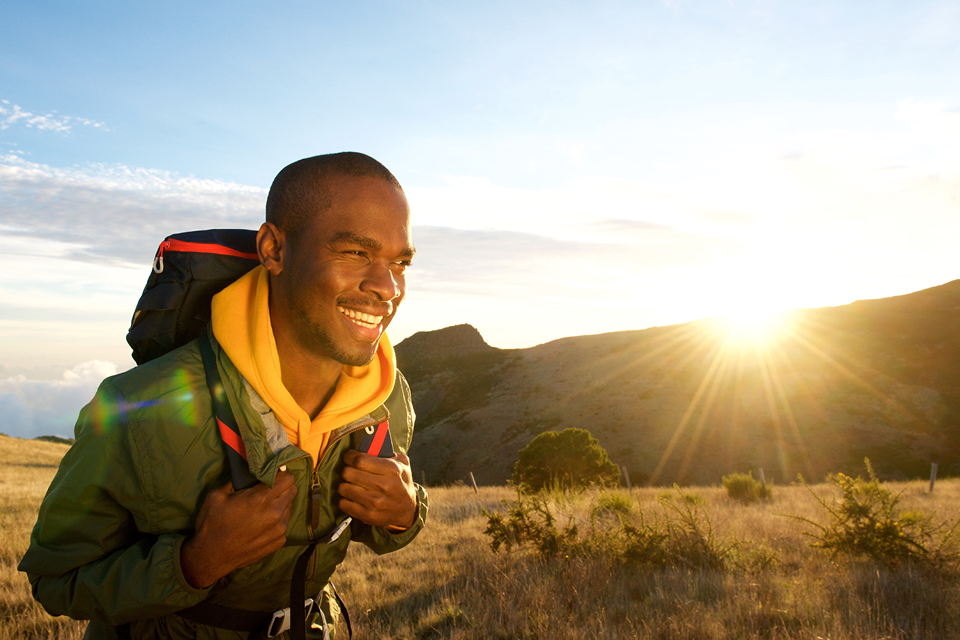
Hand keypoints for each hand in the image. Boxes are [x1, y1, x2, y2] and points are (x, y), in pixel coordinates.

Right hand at [180, 470, 296, 588]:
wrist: (210, 557)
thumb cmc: (211, 524)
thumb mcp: (217, 495)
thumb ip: (235, 481)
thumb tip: (246, 474)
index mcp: (260, 498)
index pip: (287, 478)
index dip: (281, 474)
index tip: (273, 474)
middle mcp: (275, 513)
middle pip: (292, 490)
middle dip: (283, 487)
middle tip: (270, 489)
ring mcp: (279, 529)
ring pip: (289, 507)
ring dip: (280, 503)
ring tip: (264, 508)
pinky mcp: (279, 542)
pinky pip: (285, 524)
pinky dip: (278, 520)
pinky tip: (262, 524)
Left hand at [338, 451, 417, 528]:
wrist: (408, 510)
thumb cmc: (401, 483)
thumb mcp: (402, 464)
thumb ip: (387, 452)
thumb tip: (369, 442)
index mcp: (391, 470)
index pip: (359, 460)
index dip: (350, 456)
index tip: (349, 457)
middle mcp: (383, 486)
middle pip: (348, 473)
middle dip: (347, 470)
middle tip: (350, 470)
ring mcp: (375, 502)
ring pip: (343, 488)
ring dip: (345, 485)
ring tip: (351, 484)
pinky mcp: (368, 515)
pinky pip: (344, 504)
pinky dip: (345, 499)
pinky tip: (352, 497)